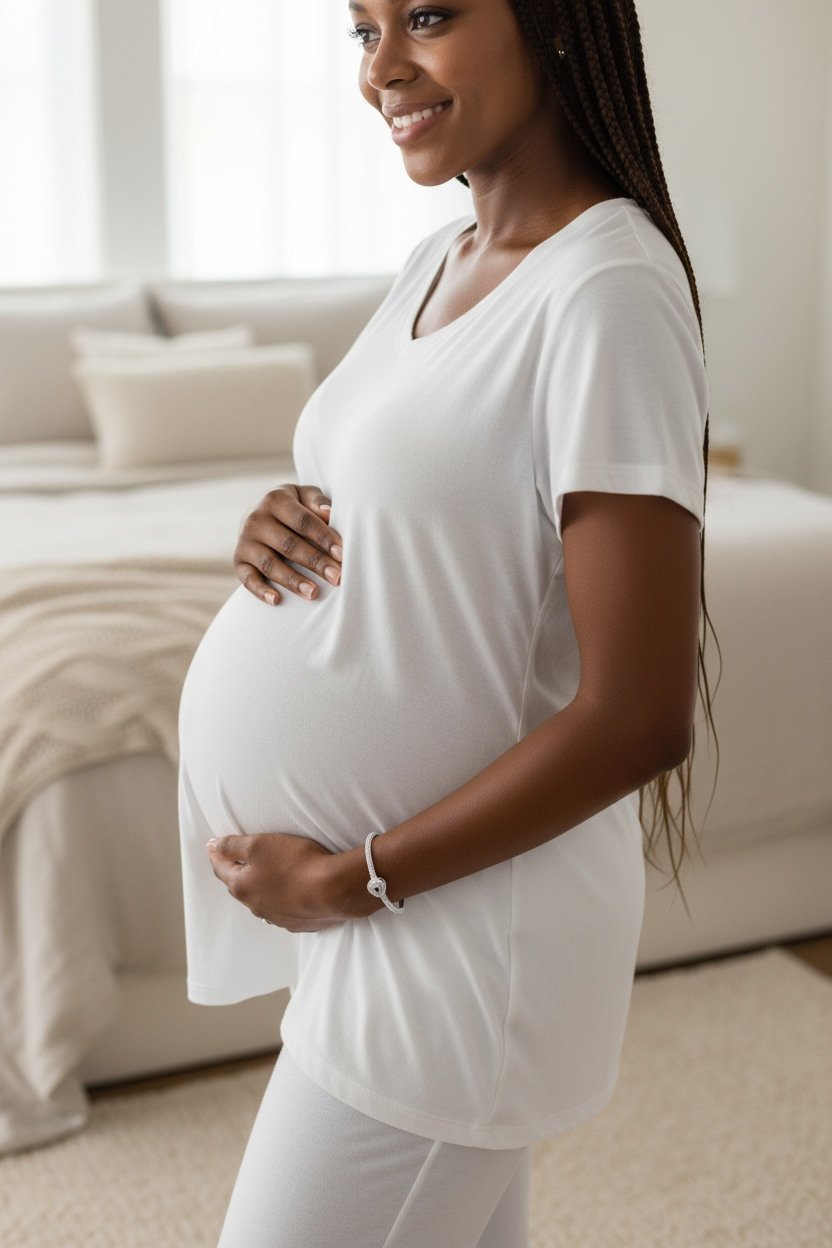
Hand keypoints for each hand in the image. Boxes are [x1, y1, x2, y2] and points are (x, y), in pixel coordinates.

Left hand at [207, 832, 347, 932]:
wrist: (333, 890)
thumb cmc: (295, 863)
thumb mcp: (259, 844)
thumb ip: (232, 845)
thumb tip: (212, 846)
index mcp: (242, 886)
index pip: (221, 868)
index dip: (217, 854)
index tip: (213, 845)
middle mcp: (255, 906)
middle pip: (240, 885)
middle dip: (237, 872)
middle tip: (237, 859)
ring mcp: (277, 917)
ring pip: (262, 899)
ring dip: (261, 888)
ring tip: (267, 875)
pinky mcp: (298, 922)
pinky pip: (283, 909)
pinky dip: (282, 899)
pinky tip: (291, 891)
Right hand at [234, 484, 342, 604]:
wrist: (258, 513)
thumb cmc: (292, 507)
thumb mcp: (303, 496)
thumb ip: (316, 501)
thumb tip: (328, 513)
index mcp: (275, 500)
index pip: (303, 521)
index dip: (323, 538)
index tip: (342, 555)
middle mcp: (256, 519)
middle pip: (289, 544)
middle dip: (315, 562)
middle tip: (337, 577)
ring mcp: (245, 542)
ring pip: (270, 564)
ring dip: (292, 580)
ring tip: (314, 592)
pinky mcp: (238, 561)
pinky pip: (248, 578)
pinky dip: (260, 590)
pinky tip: (276, 600)